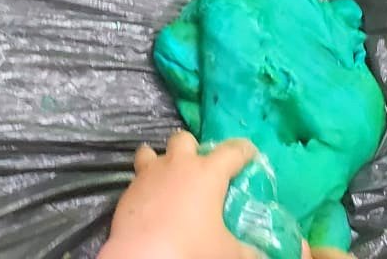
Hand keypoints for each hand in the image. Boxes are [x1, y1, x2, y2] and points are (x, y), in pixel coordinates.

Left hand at [98, 133, 258, 258]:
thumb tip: (258, 254)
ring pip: (151, 151)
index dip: (243, 150)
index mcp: (206, 173)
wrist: (142, 256)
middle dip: (193, 148)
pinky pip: (138, 177)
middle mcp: (176, 165)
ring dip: (161, 160)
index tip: (249, 151)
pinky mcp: (128, 189)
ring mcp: (148, 173)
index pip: (230, 152)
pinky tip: (151, 202)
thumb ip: (246, 251)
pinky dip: (146, 186)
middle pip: (184, 139)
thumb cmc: (191, 248)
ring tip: (168, 178)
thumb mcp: (227, 253)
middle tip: (200, 169)